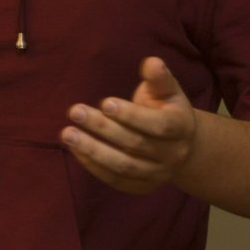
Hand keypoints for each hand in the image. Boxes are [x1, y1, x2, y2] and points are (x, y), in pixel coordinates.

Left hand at [61, 56, 199, 194]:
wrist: (181, 145)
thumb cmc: (166, 108)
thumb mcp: (167, 90)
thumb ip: (158, 77)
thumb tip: (152, 63)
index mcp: (181, 127)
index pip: (158, 125)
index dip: (131, 115)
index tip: (105, 102)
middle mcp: (172, 154)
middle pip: (135, 144)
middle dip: (103, 128)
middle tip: (75, 111)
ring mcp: (158, 174)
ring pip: (124, 166)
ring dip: (93, 150)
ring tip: (67, 134)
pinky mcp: (143, 187)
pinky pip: (116, 180)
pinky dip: (94, 166)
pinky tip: (75, 149)